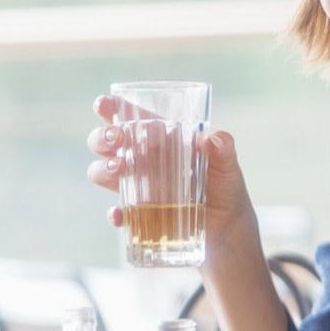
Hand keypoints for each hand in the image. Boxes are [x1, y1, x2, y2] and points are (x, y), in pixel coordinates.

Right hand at [87, 96, 259, 251]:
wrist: (227, 227)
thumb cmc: (225, 186)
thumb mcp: (227, 164)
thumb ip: (223, 149)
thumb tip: (212, 140)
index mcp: (159, 139)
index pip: (129, 117)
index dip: (110, 108)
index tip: (103, 104)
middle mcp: (141, 160)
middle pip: (105, 142)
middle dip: (101, 138)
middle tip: (116, 139)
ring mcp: (137, 188)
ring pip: (102, 173)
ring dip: (102, 169)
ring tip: (119, 169)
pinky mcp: (139, 216)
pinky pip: (118, 213)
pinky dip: (115, 213)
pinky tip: (119, 214)